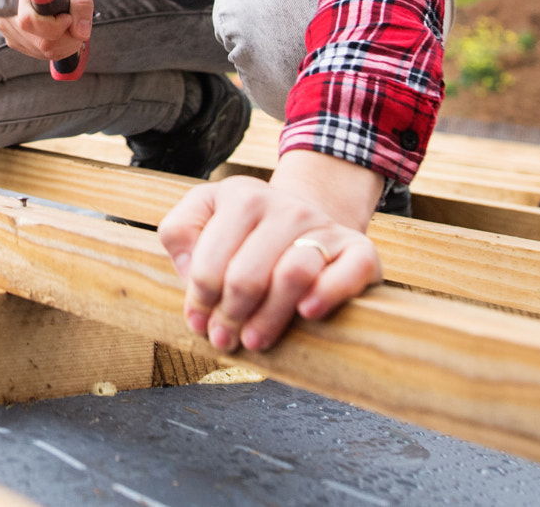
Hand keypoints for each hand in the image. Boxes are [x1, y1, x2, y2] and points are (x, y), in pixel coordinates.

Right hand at [0, 0, 91, 61]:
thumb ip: (81, 0)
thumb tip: (80, 32)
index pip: (28, 20)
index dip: (55, 25)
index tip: (68, 16)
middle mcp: (5, 10)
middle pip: (40, 41)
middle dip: (67, 38)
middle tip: (74, 21)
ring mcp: (7, 27)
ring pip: (42, 51)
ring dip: (64, 44)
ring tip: (68, 25)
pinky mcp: (13, 39)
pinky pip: (39, 53)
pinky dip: (56, 48)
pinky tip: (58, 32)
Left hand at [157, 151, 384, 352]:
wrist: (306, 221)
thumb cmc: (244, 232)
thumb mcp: (204, 215)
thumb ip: (180, 233)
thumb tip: (189, 269)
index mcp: (241, 197)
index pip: (211, 260)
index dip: (200, 299)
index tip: (197, 323)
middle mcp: (284, 205)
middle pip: (247, 275)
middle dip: (230, 316)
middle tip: (224, 339)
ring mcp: (323, 225)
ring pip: (293, 275)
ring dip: (269, 318)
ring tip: (254, 341)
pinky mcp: (359, 248)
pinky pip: (348, 272)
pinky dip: (328, 294)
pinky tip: (307, 314)